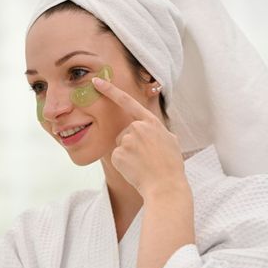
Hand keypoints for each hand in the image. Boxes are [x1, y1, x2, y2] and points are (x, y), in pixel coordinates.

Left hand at [92, 77, 186, 197]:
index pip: (127, 101)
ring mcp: (127, 140)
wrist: (166, 186)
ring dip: (128, 155)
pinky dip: (123, 164)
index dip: (110, 90)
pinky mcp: (118, 153)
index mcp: (151, 122)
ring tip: (143, 165)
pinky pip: (117, 157)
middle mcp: (137, 127)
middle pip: (124, 132)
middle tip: (147, 159)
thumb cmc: (170, 166)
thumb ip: (157, 131)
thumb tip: (151, 131)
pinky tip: (135, 170)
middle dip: (131, 144)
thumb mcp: (170, 141)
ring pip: (120, 145)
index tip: (97, 81)